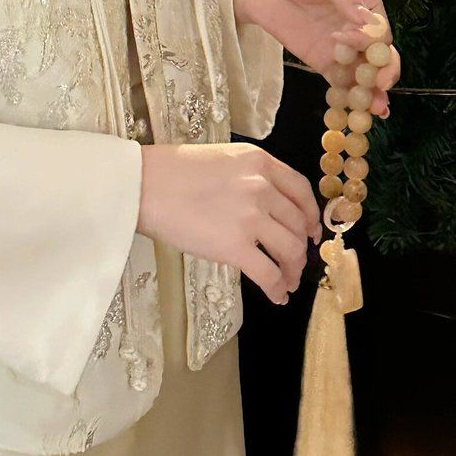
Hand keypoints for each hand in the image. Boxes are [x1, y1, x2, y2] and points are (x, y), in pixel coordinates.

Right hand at [137, 141, 321, 305]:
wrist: (143, 185)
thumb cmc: (172, 172)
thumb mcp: (222, 159)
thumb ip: (250, 176)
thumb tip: (267, 206)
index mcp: (260, 162)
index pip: (301, 191)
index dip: (312, 216)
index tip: (311, 231)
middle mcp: (262, 187)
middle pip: (298, 225)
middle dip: (302, 249)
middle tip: (296, 263)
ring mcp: (251, 217)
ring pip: (290, 250)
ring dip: (293, 271)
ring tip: (287, 282)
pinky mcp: (235, 246)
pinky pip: (269, 274)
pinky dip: (278, 288)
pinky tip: (276, 295)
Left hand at [233, 0, 399, 117]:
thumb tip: (365, 20)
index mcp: (364, 2)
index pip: (379, 27)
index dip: (374, 39)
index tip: (355, 42)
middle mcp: (358, 27)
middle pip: (379, 54)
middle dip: (385, 71)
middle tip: (381, 86)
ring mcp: (341, 47)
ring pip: (364, 72)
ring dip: (372, 92)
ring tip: (376, 109)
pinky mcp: (322, 61)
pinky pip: (340, 82)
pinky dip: (347, 96)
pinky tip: (353, 111)